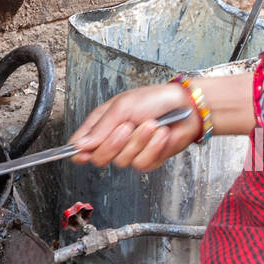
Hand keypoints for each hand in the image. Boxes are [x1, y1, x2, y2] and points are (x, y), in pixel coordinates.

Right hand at [68, 81, 201, 171]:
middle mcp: (114, 139)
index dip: (78, 151)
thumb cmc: (154, 99)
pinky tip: (160, 135)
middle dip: (114, 143)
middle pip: (99, 158)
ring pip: (122, 161)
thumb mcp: (122, 107)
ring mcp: (130, 150)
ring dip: (139, 141)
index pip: (81, 144)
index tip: (80, 153)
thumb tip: (79, 145)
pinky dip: (153, 148)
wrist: (185, 107)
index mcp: (102, 123)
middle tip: (127, 127)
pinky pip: (142, 163)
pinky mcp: (147, 159)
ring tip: (150, 124)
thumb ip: (100, 128)